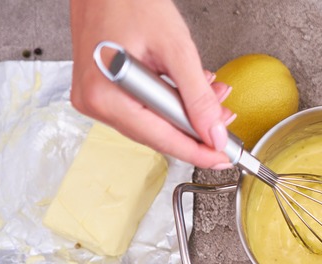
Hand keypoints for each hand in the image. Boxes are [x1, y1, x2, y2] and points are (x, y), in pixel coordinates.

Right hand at [70, 0, 233, 168]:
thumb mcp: (175, 48)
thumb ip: (197, 96)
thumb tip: (214, 133)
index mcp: (106, 96)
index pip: (162, 139)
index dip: (198, 151)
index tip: (223, 158)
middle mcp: (95, 102)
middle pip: (157, 134)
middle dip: (195, 128)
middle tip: (226, 120)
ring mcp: (95, 97)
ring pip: (152, 122)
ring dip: (185, 111)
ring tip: (212, 93)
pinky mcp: (102, 89)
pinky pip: (142, 107)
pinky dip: (169, 100)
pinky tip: (188, 88)